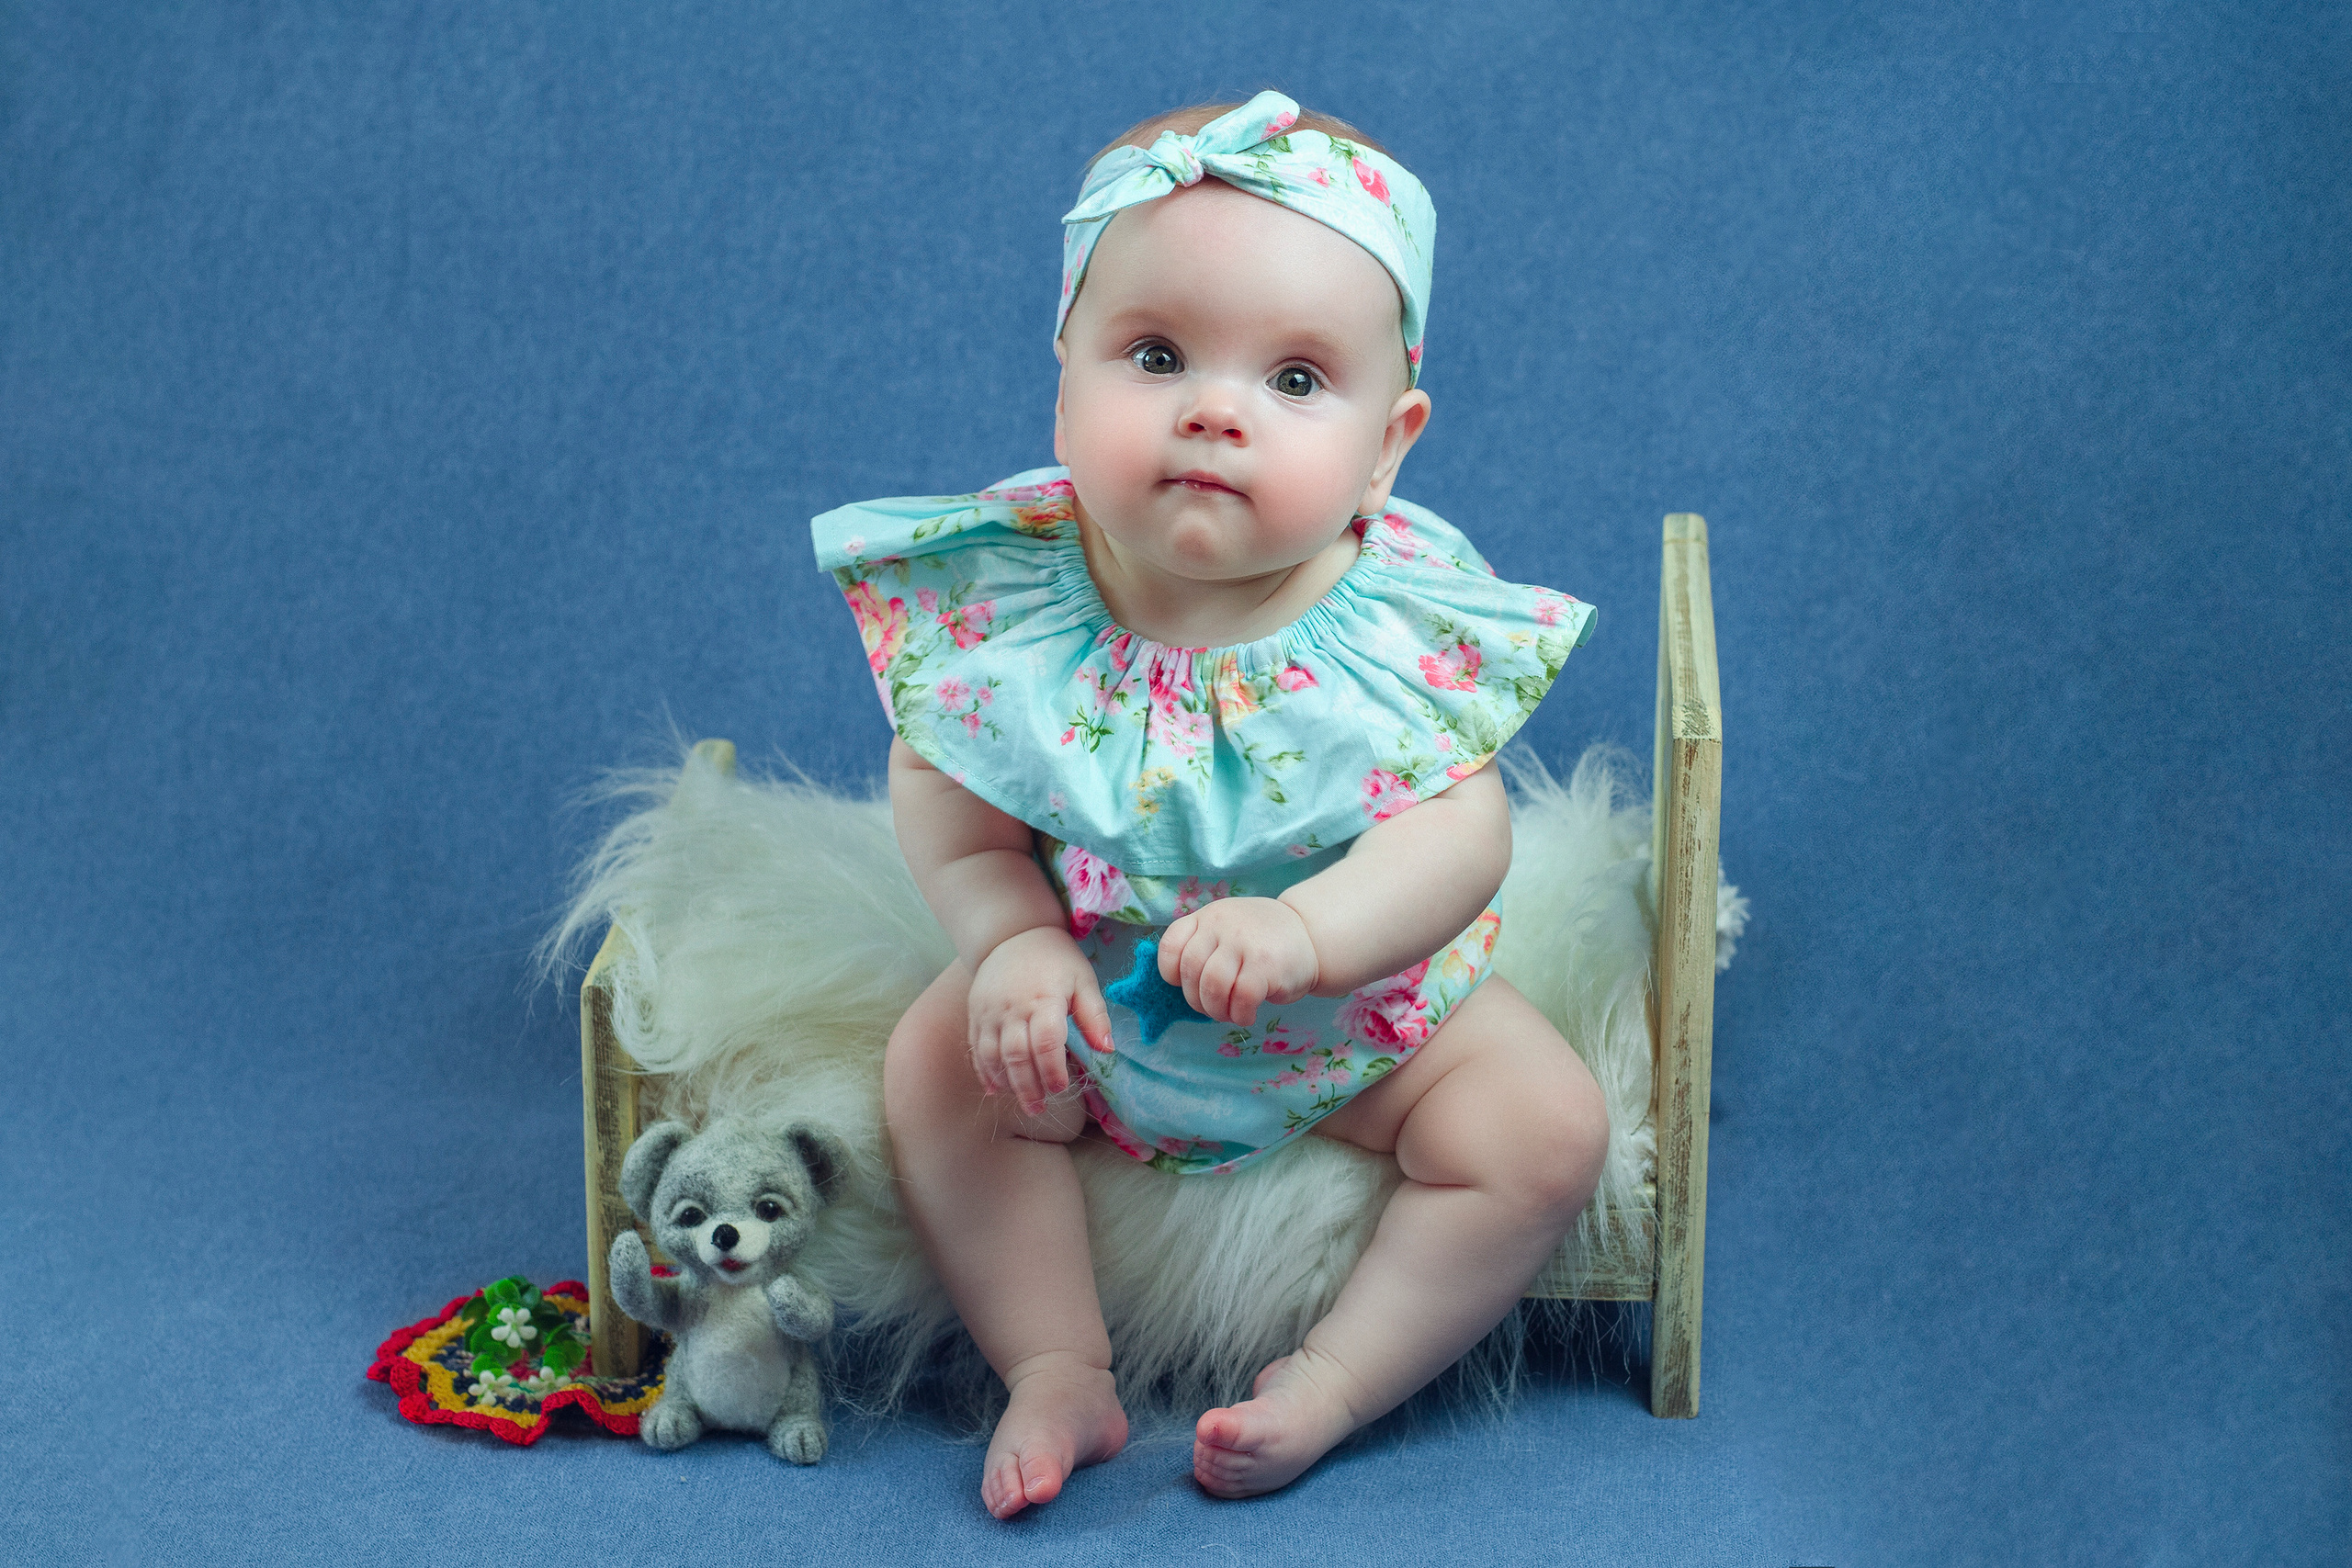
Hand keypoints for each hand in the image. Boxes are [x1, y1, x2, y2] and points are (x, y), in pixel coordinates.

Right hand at [967, 925, 1111, 1114]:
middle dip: (1028, 1086)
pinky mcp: (975, 1013)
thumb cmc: (1056, 959)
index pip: (1046, 1041)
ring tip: (1021, 1101)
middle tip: (1039, 1109)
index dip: (1052, 1068)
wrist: (1014, 933)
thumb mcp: (1083, 980)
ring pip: (992, 1054)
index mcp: (1044, 998)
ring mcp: (989, 1011)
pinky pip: (976, 1047)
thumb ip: (1094, 1015)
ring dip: (1006, 1082)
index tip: (1061, 1087)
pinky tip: (995, 1088)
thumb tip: (1107, 1050)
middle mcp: (1012, 1007)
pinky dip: (984, 1070)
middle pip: (1016, 1054)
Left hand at [1158, 897, 1319, 1027]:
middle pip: (1191, 971)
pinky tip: (1248, 1014)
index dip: (1171, 973)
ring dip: (1217, 1010)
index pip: (1171, 944)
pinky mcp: (1266, 965)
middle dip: (1197, 1000)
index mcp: (1208, 917)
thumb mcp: (1228, 930)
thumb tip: (1182, 987)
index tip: (1186, 984)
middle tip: (1213, 1007)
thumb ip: (1204, 947)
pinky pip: (1242, 999)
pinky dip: (1240, 1015)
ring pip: (1212, 986)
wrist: (1311, 934)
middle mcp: (1222, 924)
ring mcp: (1244, 942)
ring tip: (1229, 1013)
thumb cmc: (1262, 941)